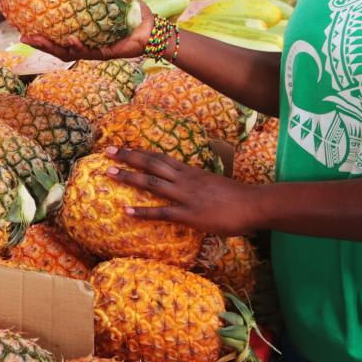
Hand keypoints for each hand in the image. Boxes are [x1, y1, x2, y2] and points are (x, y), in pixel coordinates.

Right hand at [19, 0, 155, 60]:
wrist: (150, 26)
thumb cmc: (130, 12)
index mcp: (81, 31)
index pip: (56, 34)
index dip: (40, 32)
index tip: (24, 26)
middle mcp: (84, 43)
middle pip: (56, 47)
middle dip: (39, 43)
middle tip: (24, 36)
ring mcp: (92, 50)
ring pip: (67, 53)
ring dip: (51, 47)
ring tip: (39, 40)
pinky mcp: (103, 54)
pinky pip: (87, 51)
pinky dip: (77, 45)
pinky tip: (70, 38)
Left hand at [104, 146, 265, 235]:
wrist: (254, 204)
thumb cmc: (237, 198)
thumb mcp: (213, 185)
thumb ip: (198, 184)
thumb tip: (188, 187)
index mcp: (190, 172)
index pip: (161, 157)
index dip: (141, 151)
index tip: (124, 146)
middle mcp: (185, 179)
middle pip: (151, 163)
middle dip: (128, 156)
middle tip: (107, 151)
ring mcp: (186, 196)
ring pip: (151, 182)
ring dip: (129, 177)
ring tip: (109, 173)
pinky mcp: (189, 214)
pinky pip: (161, 212)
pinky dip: (142, 211)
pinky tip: (126, 211)